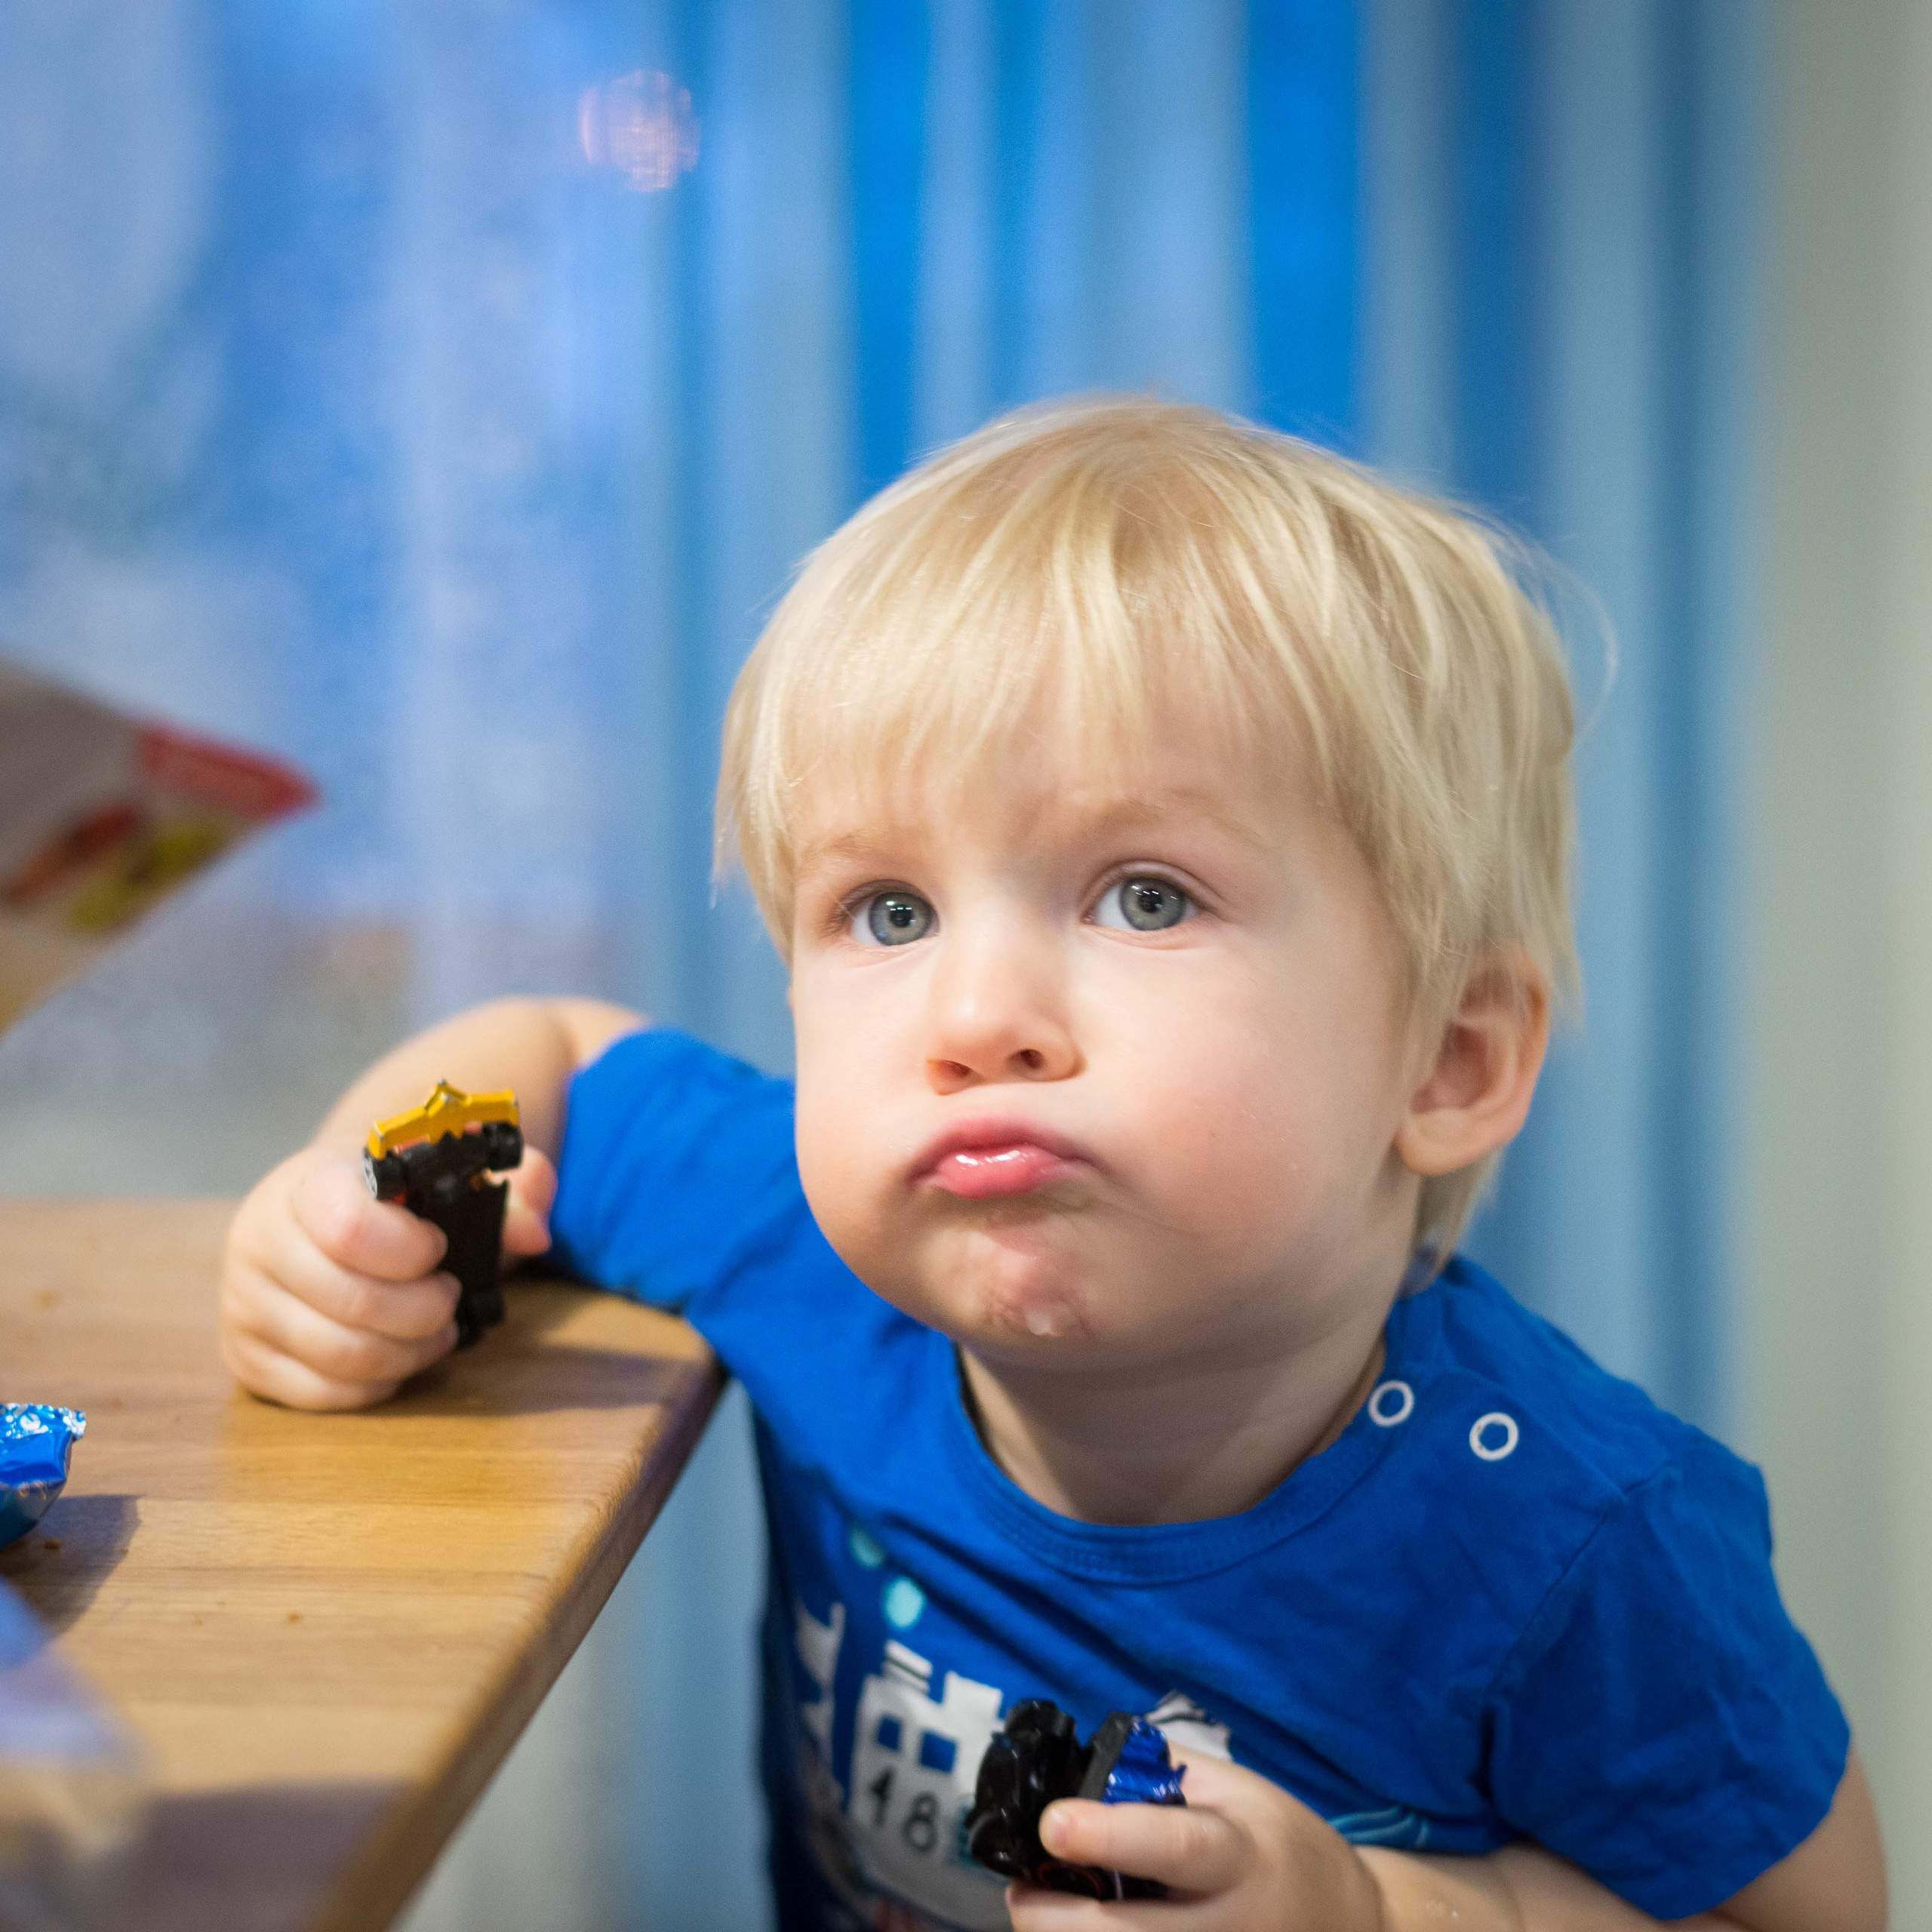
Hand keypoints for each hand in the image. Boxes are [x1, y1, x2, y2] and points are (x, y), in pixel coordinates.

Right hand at [219, 1141, 556, 1409]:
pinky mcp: (245, 1358)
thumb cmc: (396, 1198)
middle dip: (424, 1310)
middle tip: (450, 1298)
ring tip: (436, 1332)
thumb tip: (537, 1232)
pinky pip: (320, 1393)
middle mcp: (259, 1240)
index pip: (350, 1226)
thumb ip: (512, 1188)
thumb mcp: (451, 1175)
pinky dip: (375, 1385)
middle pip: (352, 1300)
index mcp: (307, 1183)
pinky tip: (397, 1358)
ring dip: (407, 1353)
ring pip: (339, 1354)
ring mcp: (242, 1303)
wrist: (322, 1215)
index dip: (410, 1249)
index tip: (439, 1248)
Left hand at [1005, 1751, 1384, 1931]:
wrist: (1349, 1921)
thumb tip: (1088, 1770)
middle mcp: (1230, 1924)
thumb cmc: (1281, 1844)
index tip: (1054, 1824)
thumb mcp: (1239, 1791)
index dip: (1109, 1835)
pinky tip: (1083, 1931)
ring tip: (1041, 1911)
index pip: (1173, 1845)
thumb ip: (1168, 1777)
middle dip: (1055, 1919)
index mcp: (1239, 1854)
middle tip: (1020, 1892)